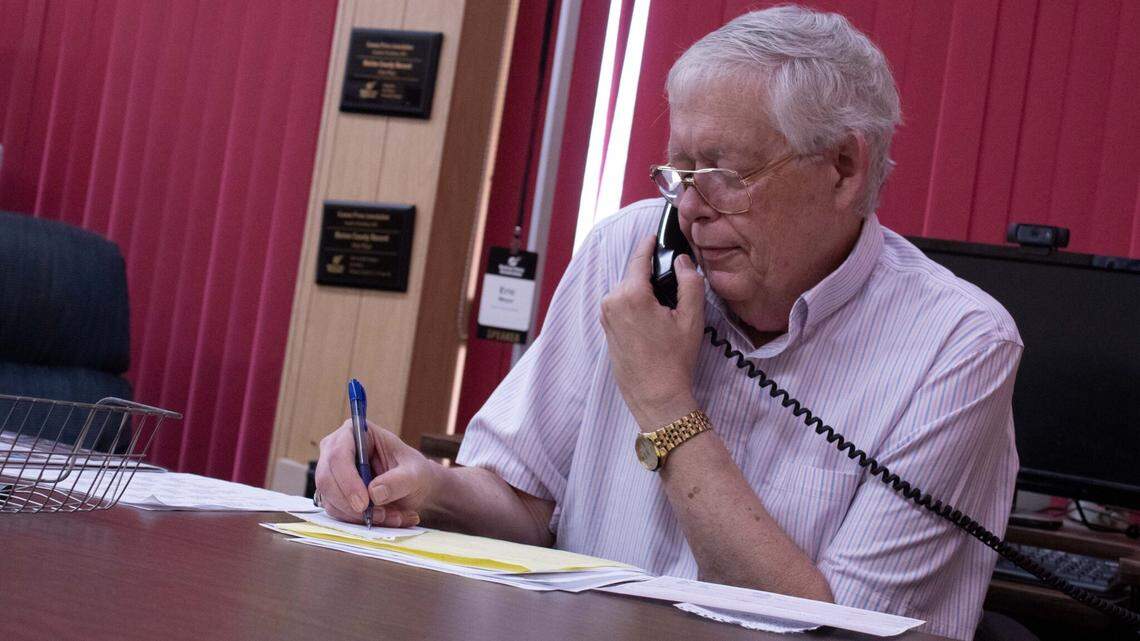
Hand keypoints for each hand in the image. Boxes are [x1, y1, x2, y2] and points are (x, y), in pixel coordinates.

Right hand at [315, 420, 439, 526]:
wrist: (413, 486)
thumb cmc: (412, 471)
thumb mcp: (415, 473)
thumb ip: (398, 481)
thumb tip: (374, 493)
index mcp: (354, 432)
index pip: (338, 454)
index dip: (347, 480)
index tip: (364, 503)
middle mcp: (335, 450)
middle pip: (326, 479)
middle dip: (351, 504)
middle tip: (378, 516)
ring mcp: (331, 474)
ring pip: (331, 500)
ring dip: (359, 516)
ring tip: (392, 516)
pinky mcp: (333, 495)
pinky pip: (338, 513)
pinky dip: (360, 522)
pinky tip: (385, 518)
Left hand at [599, 234, 704, 429]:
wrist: (656, 396)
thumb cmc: (674, 360)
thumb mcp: (691, 318)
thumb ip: (689, 281)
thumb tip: (681, 261)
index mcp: (630, 294)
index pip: (639, 258)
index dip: (649, 245)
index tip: (655, 237)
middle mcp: (612, 301)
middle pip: (634, 275)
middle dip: (651, 276)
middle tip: (674, 287)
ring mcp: (606, 316)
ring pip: (628, 291)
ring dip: (644, 292)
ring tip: (666, 312)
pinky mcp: (606, 329)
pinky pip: (622, 306)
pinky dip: (636, 306)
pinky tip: (653, 323)